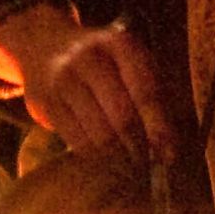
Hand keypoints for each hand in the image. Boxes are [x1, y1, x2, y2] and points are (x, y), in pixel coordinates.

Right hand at [0, 2, 174, 162]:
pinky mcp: (48, 103)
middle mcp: (90, 58)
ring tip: (131, 168)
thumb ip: (152, 96)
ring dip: (120, 158)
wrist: (45, 46)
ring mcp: (65, 80)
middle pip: (122, 117)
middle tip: (149, 166)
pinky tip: (107, 162)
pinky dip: (97, 158)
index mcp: (121, 46)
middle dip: (140, 147)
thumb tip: (167, 148)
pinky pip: (78, 141)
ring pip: (100, 134)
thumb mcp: (129, 64)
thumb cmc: (103, 63)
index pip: (146, 92)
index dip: (160, 128)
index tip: (169, 156)